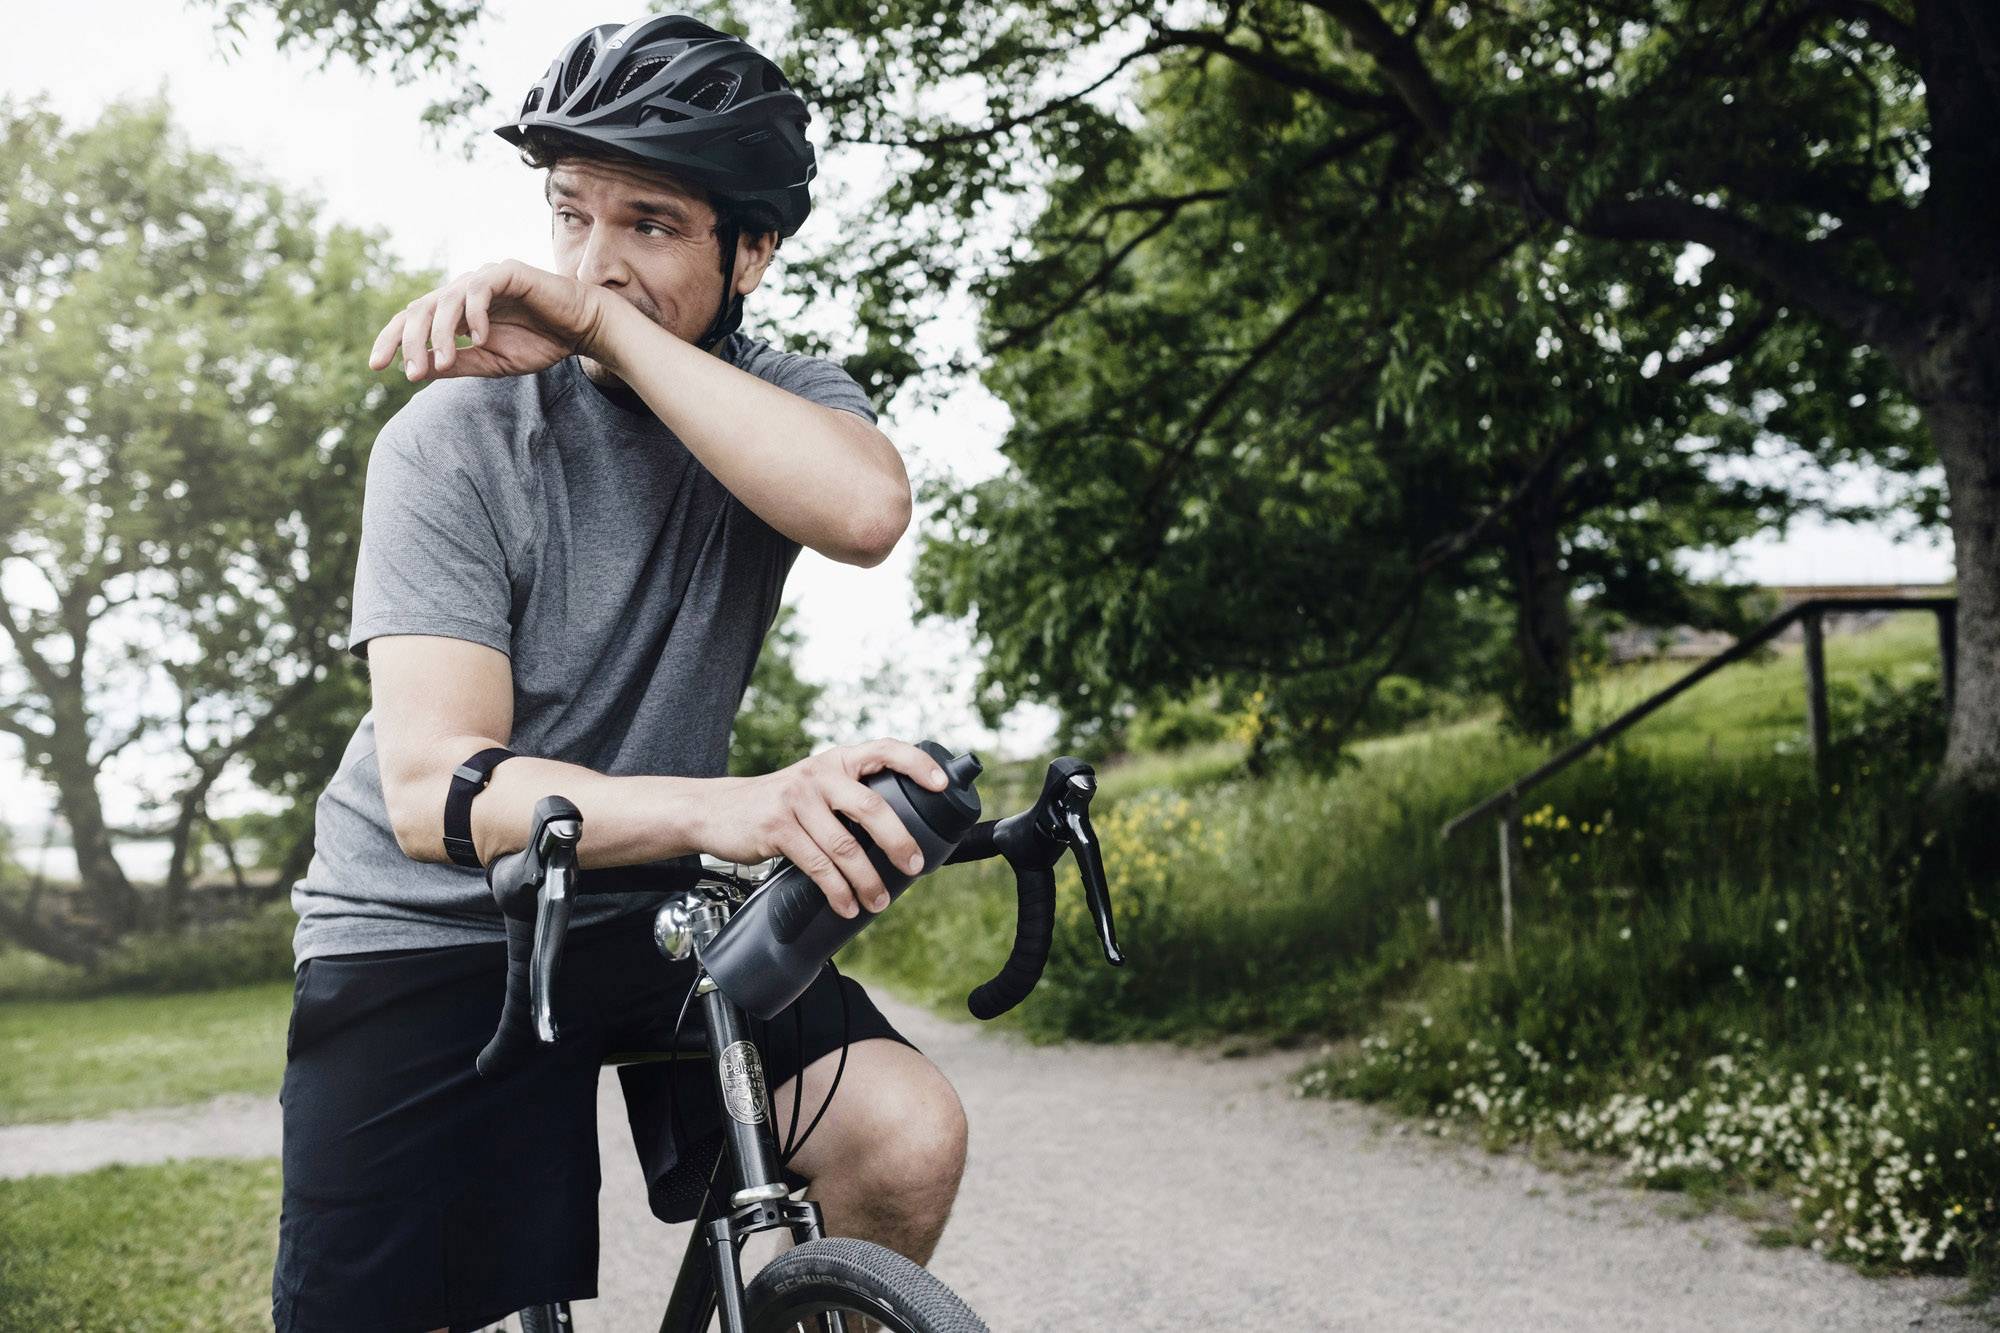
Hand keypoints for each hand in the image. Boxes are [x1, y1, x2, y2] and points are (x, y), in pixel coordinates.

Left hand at [367, 260, 615, 382]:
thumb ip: (457, 363)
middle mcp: (463, 291)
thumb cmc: (540, 343)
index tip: (377, 366)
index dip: (392, 340)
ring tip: (446, 363)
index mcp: (456, 312)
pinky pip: (479, 290)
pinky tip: (480, 339)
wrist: (583, 328)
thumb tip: (418, 369)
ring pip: (445, 300)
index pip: (413, 320)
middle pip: (420, 309)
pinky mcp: (507, 273)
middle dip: (408, 341)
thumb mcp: (492, 363)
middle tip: (409, 373)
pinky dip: (475, 315)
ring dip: (440, 334)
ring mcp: (483, 279)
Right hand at [697, 739, 950, 919]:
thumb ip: (850, 797)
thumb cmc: (781, 804)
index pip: (885, 750)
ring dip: (867, 880)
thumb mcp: (817, 786)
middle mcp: (819, 774)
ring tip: (879, 901)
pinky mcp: (777, 828)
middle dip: (898, 842)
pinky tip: (846, 905)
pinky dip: (836, 890)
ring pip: (844, 846)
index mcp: (838, 760)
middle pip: (870, 807)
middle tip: (915, 866)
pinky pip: (817, 865)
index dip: (917, 763)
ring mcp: (796, 800)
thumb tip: (900, 838)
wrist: (718, 810)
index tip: (942, 785)